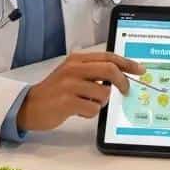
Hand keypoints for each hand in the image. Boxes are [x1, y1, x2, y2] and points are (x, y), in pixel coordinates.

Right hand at [17, 51, 143, 130]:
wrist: (29, 106)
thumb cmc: (55, 91)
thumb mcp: (72, 73)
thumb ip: (93, 70)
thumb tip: (120, 74)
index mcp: (77, 59)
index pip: (108, 56)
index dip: (127, 63)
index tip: (140, 70)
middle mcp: (73, 69)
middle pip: (110, 70)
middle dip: (123, 81)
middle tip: (126, 90)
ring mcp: (69, 85)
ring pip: (103, 93)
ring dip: (101, 102)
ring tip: (87, 103)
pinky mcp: (66, 102)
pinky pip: (93, 109)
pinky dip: (90, 113)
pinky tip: (78, 111)